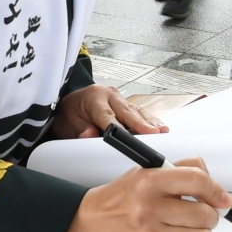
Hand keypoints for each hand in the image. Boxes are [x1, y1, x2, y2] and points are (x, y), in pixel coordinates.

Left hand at [50, 84, 166, 141]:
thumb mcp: (68, 124)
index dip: (118, 127)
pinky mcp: (126, 104)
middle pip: (126, 112)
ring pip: (136, 111)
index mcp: (94, 97)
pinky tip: (161, 127)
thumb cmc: (69, 114)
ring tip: (162, 131)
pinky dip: (150, 120)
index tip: (126, 137)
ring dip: (150, 122)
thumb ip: (80, 130)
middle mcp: (109, 94)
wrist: (69, 105)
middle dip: (140, 124)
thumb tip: (89, 135)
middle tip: (153, 133)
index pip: (107, 115)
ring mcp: (119, 98)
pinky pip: (139, 112)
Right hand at [57, 157, 226, 231]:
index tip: (221, 198)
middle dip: (210, 215)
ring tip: (193, 230)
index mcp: (150, 181)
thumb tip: (214, 186)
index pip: (198, 180)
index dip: (216, 190)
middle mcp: (150, 207)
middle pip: (205, 214)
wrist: (90, 224)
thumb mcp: (146, 172)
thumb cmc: (120, 199)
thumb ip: (181, 170)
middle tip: (203, 214)